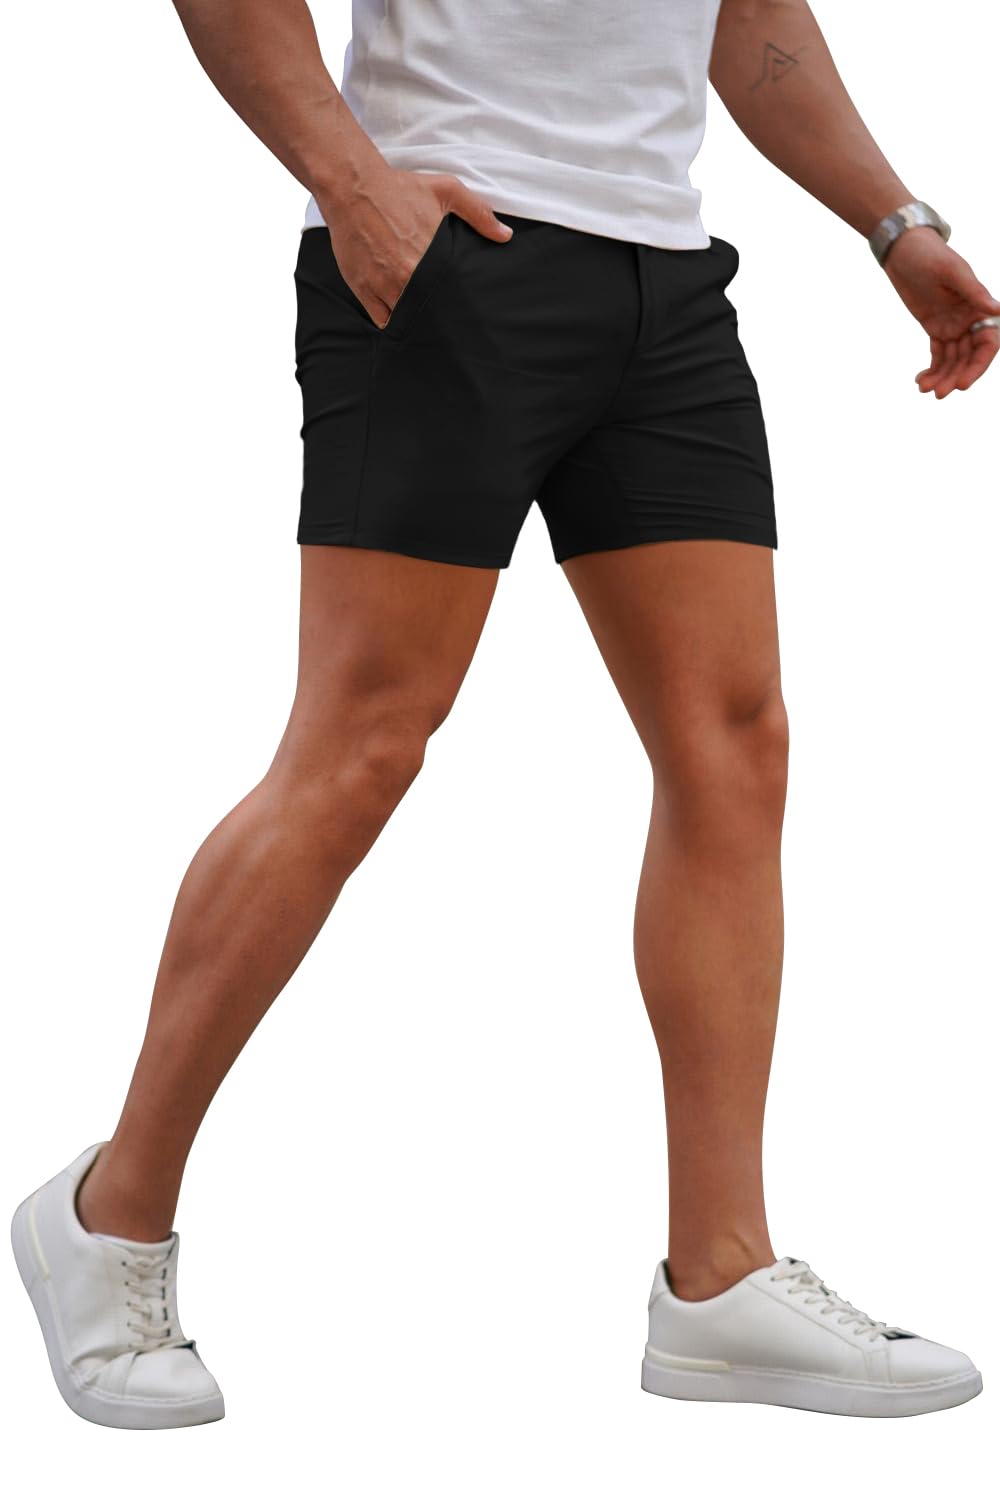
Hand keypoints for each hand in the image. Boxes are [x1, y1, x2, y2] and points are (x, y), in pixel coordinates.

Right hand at [317, 163, 512, 328]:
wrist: (353, 187)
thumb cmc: (399, 188)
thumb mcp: (446, 191)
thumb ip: (478, 213)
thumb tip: (505, 235)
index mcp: (431, 260)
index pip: (450, 298)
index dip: (455, 306)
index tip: (459, 307)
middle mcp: (408, 278)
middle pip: (429, 313)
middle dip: (436, 315)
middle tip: (442, 316)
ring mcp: (383, 286)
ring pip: (405, 319)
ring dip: (413, 319)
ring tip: (421, 315)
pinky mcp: (363, 289)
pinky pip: (381, 320)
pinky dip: (390, 320)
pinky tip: (397, 313)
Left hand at [883, 227, 999, 397]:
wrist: (904, 250)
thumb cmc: (930, 254)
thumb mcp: (952, 271)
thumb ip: (974, 292)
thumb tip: (999, 310)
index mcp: (980, 306)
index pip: (987, 343)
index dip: (977, 365)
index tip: (961, 383)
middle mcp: (970, 318)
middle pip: (969, 356)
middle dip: (955, 376)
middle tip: (939, 394)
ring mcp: (953, 325)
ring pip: (952, 359)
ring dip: (941, 376)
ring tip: (925, 390)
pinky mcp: (936, 328)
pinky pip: (937, 355)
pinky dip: (931, 369)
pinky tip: (920, 382)